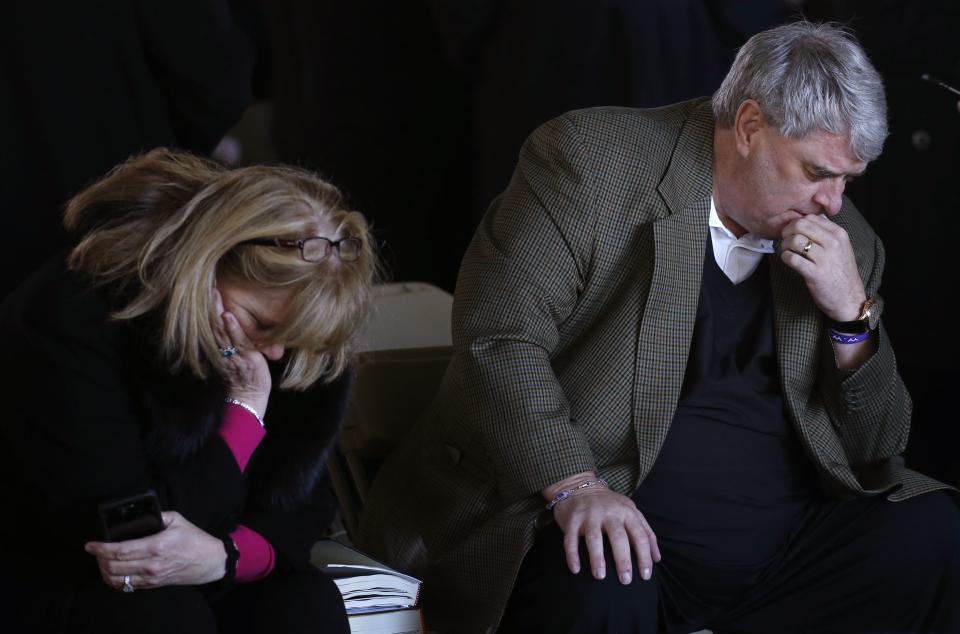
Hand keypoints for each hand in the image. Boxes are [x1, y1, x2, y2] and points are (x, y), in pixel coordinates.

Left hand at [84, 511, 226, 590]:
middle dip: (99, 559)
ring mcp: (151, 577)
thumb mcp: (178, 520)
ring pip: (117, 580)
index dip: (101, 548)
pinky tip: (112, 572)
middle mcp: (151, 565)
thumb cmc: (195, 539)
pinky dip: (114, 581)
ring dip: (104, 571)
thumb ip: (158, 515)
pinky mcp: (152, 584)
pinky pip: (127, 587)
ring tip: (101, 561)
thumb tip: (141, 515)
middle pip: (114, 567)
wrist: (209, 561)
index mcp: (156, 546)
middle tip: (95, 550)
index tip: (90, 545)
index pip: (120, 551)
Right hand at [212, 288, 270, 415]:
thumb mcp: (234, 354)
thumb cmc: (244, 375)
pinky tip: (228, 316)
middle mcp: (221, 348)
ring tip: (214, 293)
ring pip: (221, 329)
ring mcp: (232, 352)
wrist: (248, 398)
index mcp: (219, 346)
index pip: (211, 322)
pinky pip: (237, 341)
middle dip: (209, 303)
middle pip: (212, 322)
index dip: (208, 306)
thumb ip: (231, 337)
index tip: (206, 286)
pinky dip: (232, 328)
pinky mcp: (244, 357)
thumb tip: (228, 318)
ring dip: (217, 311)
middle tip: (207, 283)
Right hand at [549, 479, 659, 584]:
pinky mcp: (572, 519)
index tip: (645, 576)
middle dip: (623, 560)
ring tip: (600, 576)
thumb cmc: (610, 505)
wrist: (580, 486)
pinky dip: (572, 555)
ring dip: (597, 558)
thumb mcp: (631, 511)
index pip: (640, 536)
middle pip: (618, 537)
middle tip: (625, 580)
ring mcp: (589, 515)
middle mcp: (609, 512)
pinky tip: (576, 570)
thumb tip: (657, 558)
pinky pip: (570, 539)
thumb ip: (646, 532)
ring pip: (594, 538)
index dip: (644, 557)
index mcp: (627, 512)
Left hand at [780, 214, 865, 320]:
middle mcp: (833, 243)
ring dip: (785, 245)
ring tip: (787, 251)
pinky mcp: (814, 273)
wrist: (849, 298)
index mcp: (838, 233)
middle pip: (800, 225)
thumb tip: (807, 219)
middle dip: (787, 231)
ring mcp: (824, 258)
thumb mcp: (841, 246)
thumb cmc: (841, 271)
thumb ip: (826, 231)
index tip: (792, 231)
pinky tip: (788, 260)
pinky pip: (792, 258)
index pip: (811, 217)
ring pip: (794, 240)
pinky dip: (785, 257)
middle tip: (785, 240)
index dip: (796, 222)